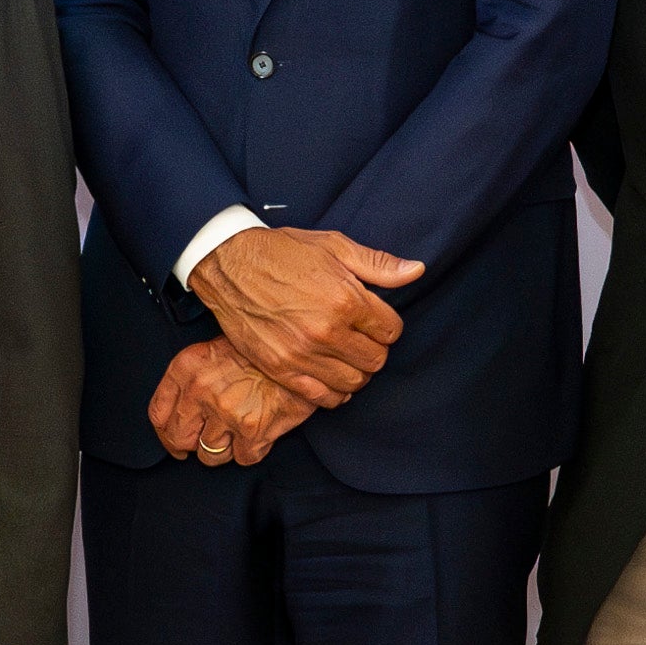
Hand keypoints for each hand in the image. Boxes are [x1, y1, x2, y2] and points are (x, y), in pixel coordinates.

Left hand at [149, 340, 315, 465]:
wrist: (300, 348)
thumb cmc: (260, 350)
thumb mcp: (215, 350)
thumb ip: (191, 378)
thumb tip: (178, 412)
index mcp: (186, 368)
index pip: (158, 414)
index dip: (165, 433)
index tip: (174, 439)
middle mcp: (201, 391)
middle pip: (180, 439)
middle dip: (192, 444)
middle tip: (205, 441)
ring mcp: (226, 413)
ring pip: (210, 455)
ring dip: (223, 448)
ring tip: (238, 430)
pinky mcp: (252, 432)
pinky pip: (242, 458)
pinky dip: (251, 450)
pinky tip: (258, 431)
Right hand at [188, 225, 423, 407]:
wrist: (229, 264)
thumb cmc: (282, 252)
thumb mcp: (334, 246)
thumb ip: (378, 264)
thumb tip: (416, 271)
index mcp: (346, 300)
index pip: (391, 331)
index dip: (386, 325)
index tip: (374, 319)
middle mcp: (327, 332)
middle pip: (376, 360)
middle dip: (373, 348)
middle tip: (360, 336)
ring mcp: (303, 355)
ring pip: (354, 382)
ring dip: (356, 371)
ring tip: (345, 354)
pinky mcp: (281, 370)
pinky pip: (323, 398)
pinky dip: (334, 392)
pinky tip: (330, 374)